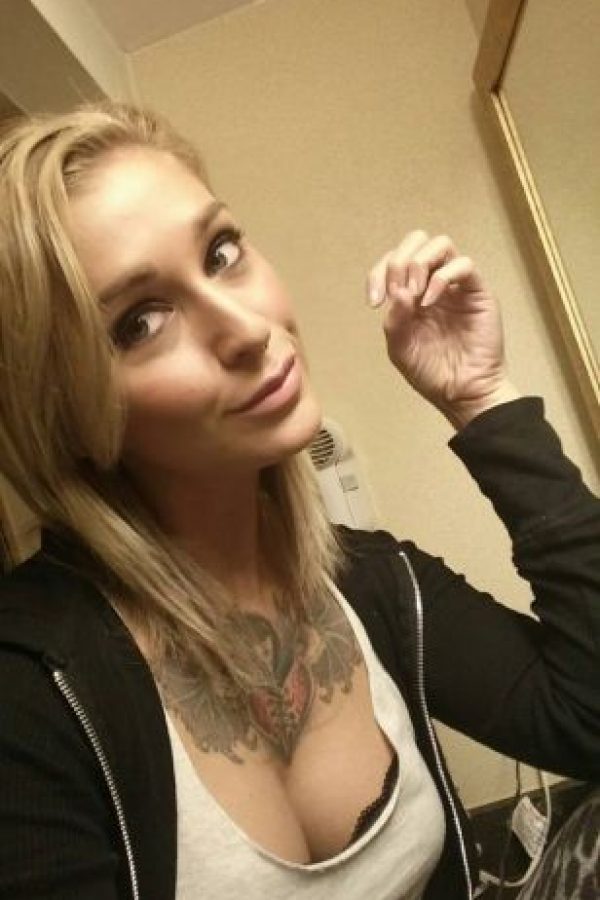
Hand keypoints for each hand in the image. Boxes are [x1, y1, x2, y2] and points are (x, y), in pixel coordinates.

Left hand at [367, 231, 519, 428]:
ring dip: (420, 264)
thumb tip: (398, 290)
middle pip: (416, 241)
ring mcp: (456, 285)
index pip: (392, 261)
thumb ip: (394, 319)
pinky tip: (431, 302)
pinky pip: (464, 264)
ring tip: (415, 294)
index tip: (374, 301)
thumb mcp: (400, 348)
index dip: (378, 273)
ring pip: (440, 244)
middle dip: (400, 261)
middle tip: (399, 292)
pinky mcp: (477, 292)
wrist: (461, 392)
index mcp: (411, 294)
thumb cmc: (432, 373)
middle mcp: (432, 283)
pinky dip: (442, 277)